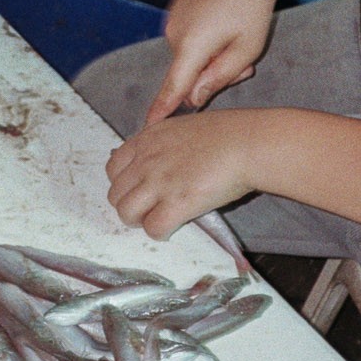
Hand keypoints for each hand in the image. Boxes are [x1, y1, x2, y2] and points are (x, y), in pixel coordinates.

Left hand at [106, 110, 266, 238]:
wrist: (247, 143)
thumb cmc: (227, 133)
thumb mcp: (183, 128)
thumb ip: (163, 145)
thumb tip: (160, 162)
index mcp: (147, 139)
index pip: (113, 168)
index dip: (124, 184)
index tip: (138, 189)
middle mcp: (146, 161)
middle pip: (116, 194)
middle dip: (130, 205)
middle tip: (149, 209)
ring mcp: (159, 183)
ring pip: (127, 214)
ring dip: (140, 221)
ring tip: (158, 219)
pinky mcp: (176, 204)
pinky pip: (153, 228)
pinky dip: (159, 232)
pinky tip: (172, 227)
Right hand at [144, 0, 285, 125]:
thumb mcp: (247, 48)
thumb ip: (220, 77)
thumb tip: (194, 97)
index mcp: (191, 46)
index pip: (172, 89)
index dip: (161, 111)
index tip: (147, 128)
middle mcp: (174, 33)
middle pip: (189, 72)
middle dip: (215, 73)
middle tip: (246, 62)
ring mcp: (174, 17)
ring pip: (192, 53)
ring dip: (214, 54)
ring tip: (240, 32)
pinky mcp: (179, 7)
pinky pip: (191, 35)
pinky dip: (209, 37)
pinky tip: (230, 17)